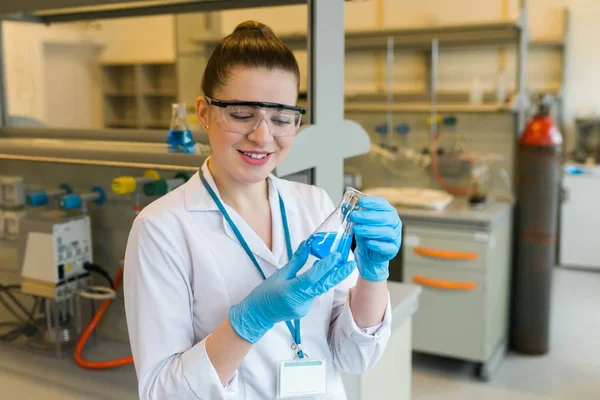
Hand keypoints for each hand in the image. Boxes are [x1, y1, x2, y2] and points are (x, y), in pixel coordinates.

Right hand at [228, 242, 356, 343]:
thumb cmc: (265, 294)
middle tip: (351, 264)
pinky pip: (313, 294)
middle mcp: (300, 301)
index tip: (336, 256)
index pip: (312, 277)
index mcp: (291, 290)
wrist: (258, 315)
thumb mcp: (279, 275)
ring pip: (318, 289)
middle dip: (339, 274)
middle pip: (323, 286)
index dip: (325, 266)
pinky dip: (315, 285)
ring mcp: (304, 308)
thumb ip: (296, 262)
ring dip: (326, 278)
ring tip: (335, 264)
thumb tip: (306, 246)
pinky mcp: (305, 310)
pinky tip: (312, 280)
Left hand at [349, 197, 401, 281]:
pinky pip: (387, 247)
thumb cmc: (366, 234)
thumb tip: (344, 206)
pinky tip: (368, 243)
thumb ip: (354, 214)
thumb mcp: (360, 222)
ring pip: (385, 232)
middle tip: (353, 216)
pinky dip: (377, 245)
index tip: (360, 202)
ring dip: (369, 230)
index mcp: (389, 212)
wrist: (369, 253)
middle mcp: (394, 223)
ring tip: (355, 229)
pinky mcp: (392, 249)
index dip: (372, 202)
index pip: (382, 204)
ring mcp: (395, 237)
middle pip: (384, 218)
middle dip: (367, 216)